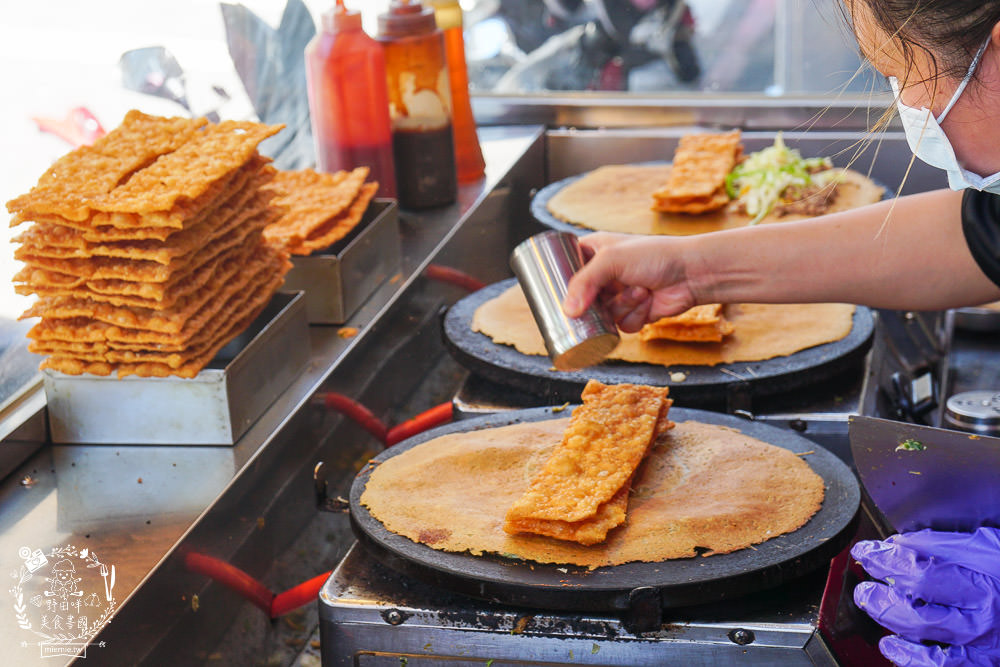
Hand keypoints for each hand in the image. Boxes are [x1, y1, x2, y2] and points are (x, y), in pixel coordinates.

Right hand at [563, 232, 699, 332]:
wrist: (691, 272)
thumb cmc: (654, 255)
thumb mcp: (612, 260)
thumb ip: (585, 282)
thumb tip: (568, 311)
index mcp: (595, 253)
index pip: (566, 268)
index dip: (559, 281)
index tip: (553, 293)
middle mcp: (605, 275)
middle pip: (580, 299)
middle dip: (593, 304)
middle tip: (601, 300)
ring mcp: (618, 295)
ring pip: (602, 315)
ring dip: (622, 307)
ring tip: (639, 292)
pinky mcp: (633, 313)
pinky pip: (621, 325)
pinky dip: (635, 316)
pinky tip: (648, 301)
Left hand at [852, 528, 999, 665]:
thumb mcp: (989, 545)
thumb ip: (944, 544)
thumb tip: (900, 544)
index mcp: (984, 572)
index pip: (917, 565)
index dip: (883, 558)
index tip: (866, 552)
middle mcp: (984, 608)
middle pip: (914, 598)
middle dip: (879, 590)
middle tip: (864, 585)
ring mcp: (985, 639)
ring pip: (921, 629)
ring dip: (887, 617)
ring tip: (870, 605)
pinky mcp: (986, 662)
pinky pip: (941, 666)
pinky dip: (911, 659)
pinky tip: (892, 648)